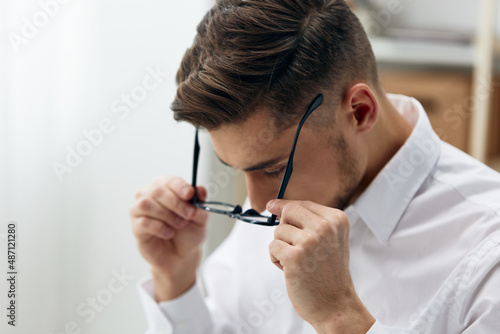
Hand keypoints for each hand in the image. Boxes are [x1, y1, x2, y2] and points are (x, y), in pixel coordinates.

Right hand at [130, 176, 208, 300]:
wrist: (182, 256)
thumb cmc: (189, 233)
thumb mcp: (201, 218)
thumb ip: (200, 204)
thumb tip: (200, 190)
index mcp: (167, 187)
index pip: (170, 181)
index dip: (180, 187)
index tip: (189, 194)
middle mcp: (150, 194)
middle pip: (157, 190)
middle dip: (175, 203)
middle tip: (188, 215)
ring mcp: (140, 210)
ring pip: (146, 204)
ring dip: (166, 215)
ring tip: (179, 225)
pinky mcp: (136, 226)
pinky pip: (143, 222)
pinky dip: (159, 228)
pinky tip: (169, 233)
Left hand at [267, 199, 373, 333]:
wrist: (335, 304)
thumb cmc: (329, 272)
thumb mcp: (330, 238)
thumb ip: (309, 220)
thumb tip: (273, 205)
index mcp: (337, 220)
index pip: (302, 203)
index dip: (285, 206)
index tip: (272, 206)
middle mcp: (325, 227)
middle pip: (288, 212)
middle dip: (285, 228)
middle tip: (296, 246)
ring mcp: (310, 241)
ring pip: (279, 231)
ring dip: (282, 247)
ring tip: (298, 262)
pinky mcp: (294, 257)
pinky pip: (273, 247)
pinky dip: (276, 258)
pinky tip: (290, 269)